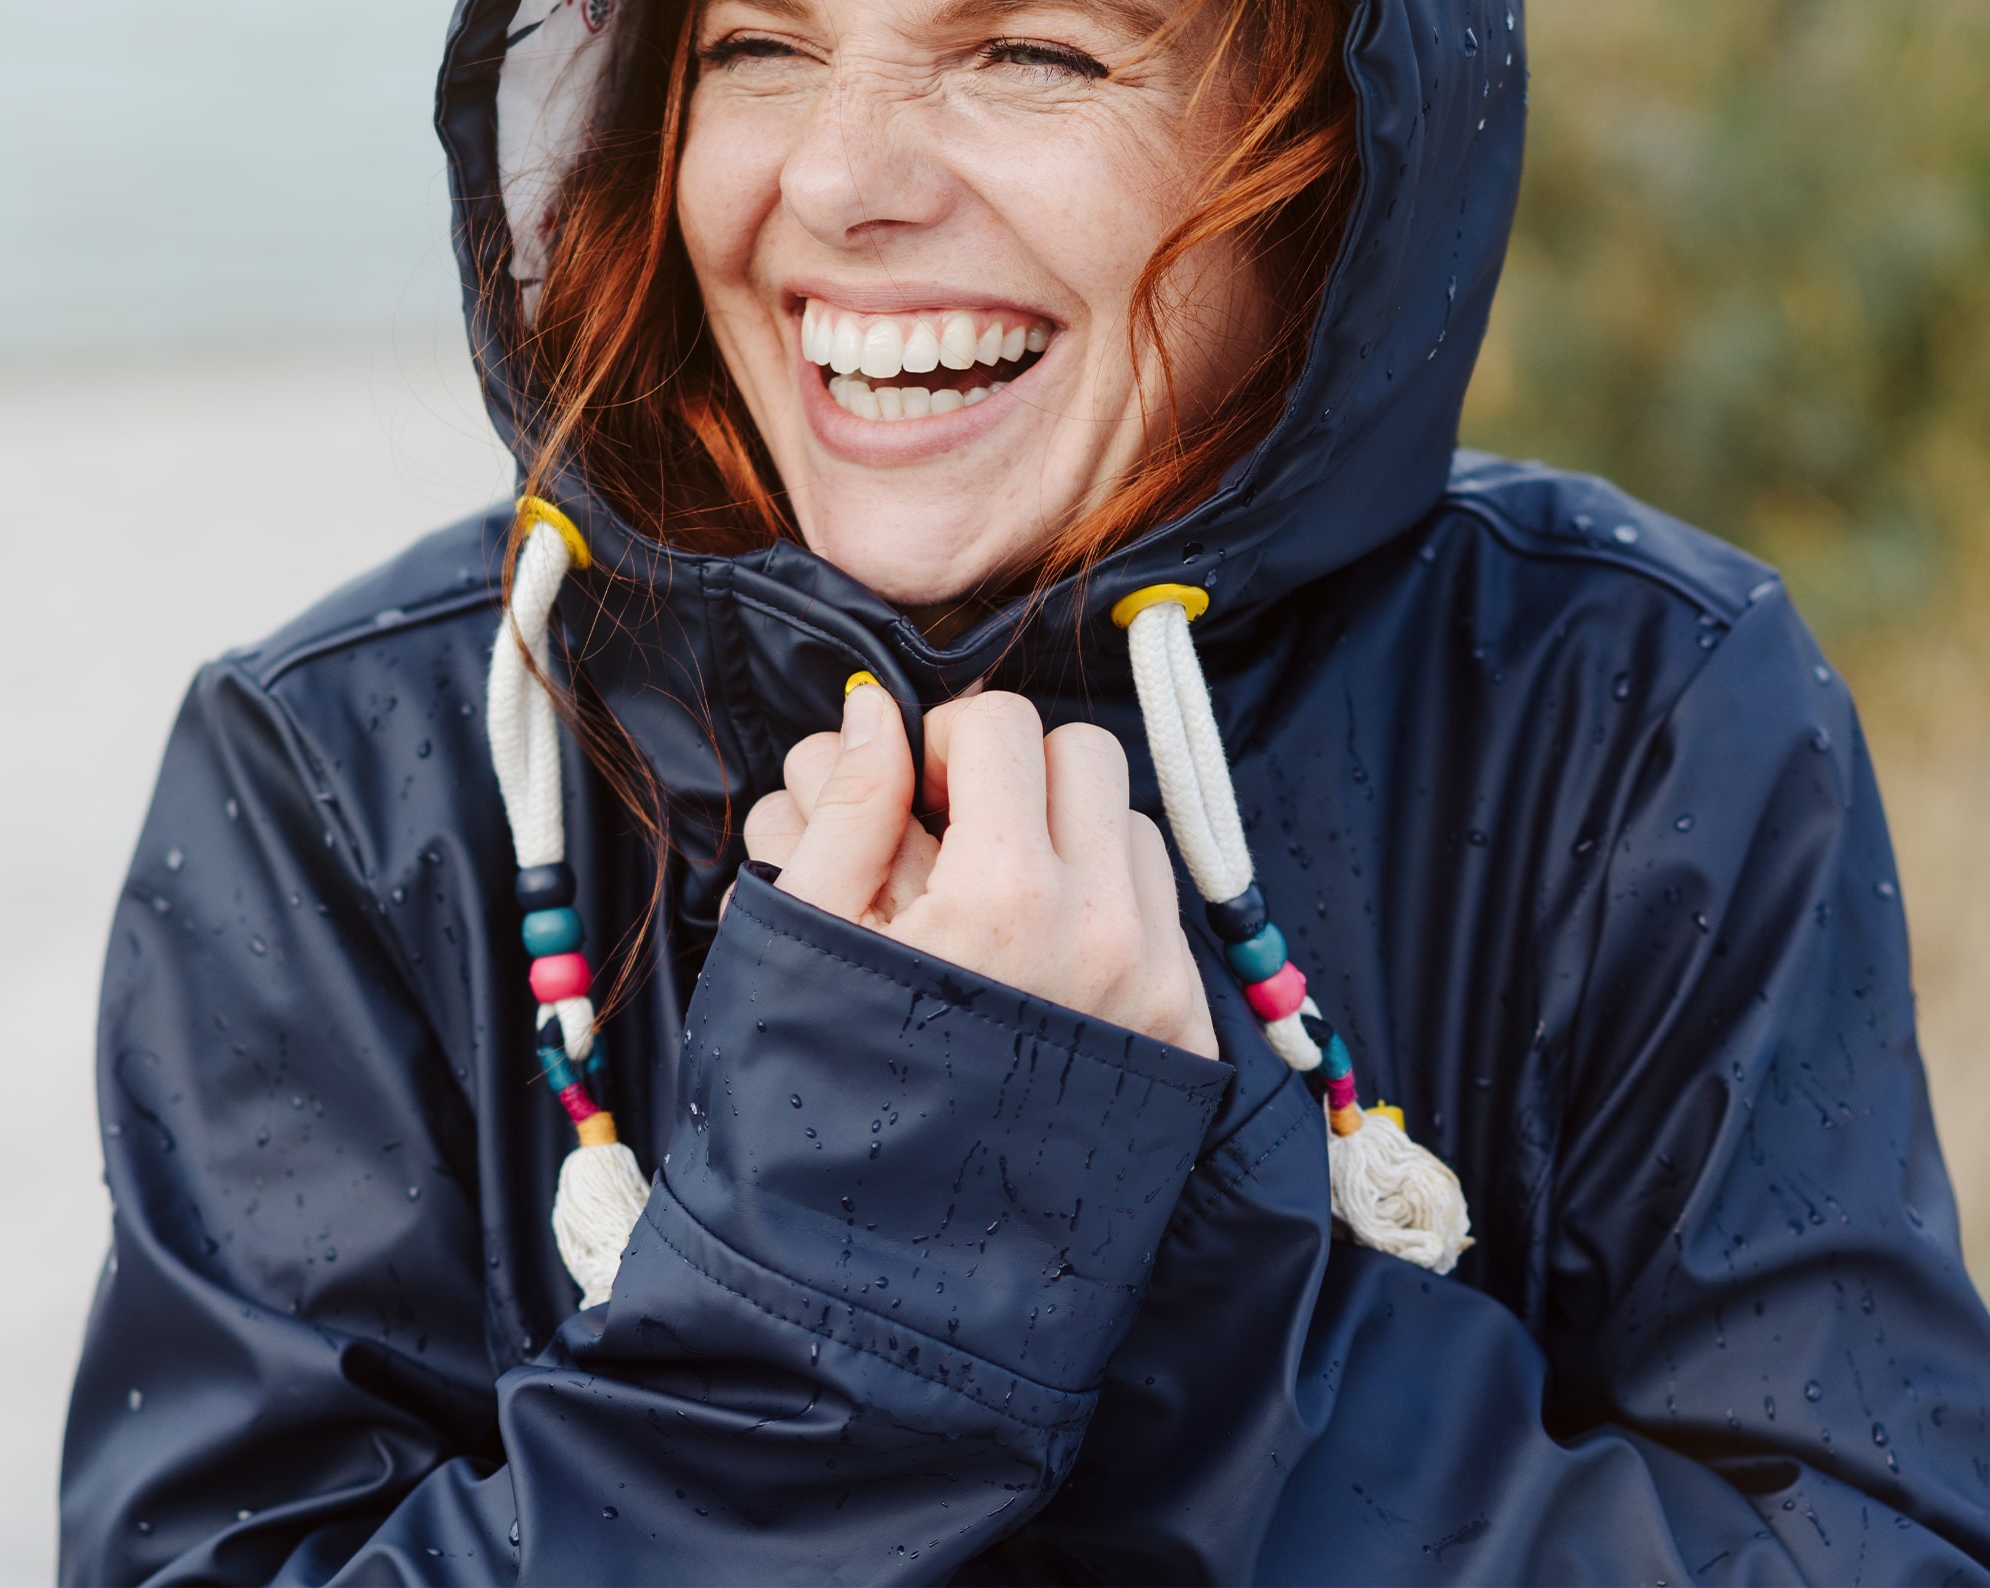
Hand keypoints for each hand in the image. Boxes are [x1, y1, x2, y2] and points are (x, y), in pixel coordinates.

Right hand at [743, 681, 1216, 1058]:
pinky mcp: (1183, 1033)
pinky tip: (1041, 958)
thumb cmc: (821, 1105)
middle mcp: (1102, 931)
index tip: (911, 790)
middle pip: (1084, 755)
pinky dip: (1108, 902)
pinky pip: (1164, 909)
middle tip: (954, 831)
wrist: (891, 1280)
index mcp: (1004, 898)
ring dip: (1068, 833)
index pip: (1002, 726)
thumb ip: (849, 806)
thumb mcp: (807, 940)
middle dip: (1015, 772)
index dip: (943, 741)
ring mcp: (1155, 984)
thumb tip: (876, 710)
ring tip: (996, 901)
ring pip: (1132, 824)